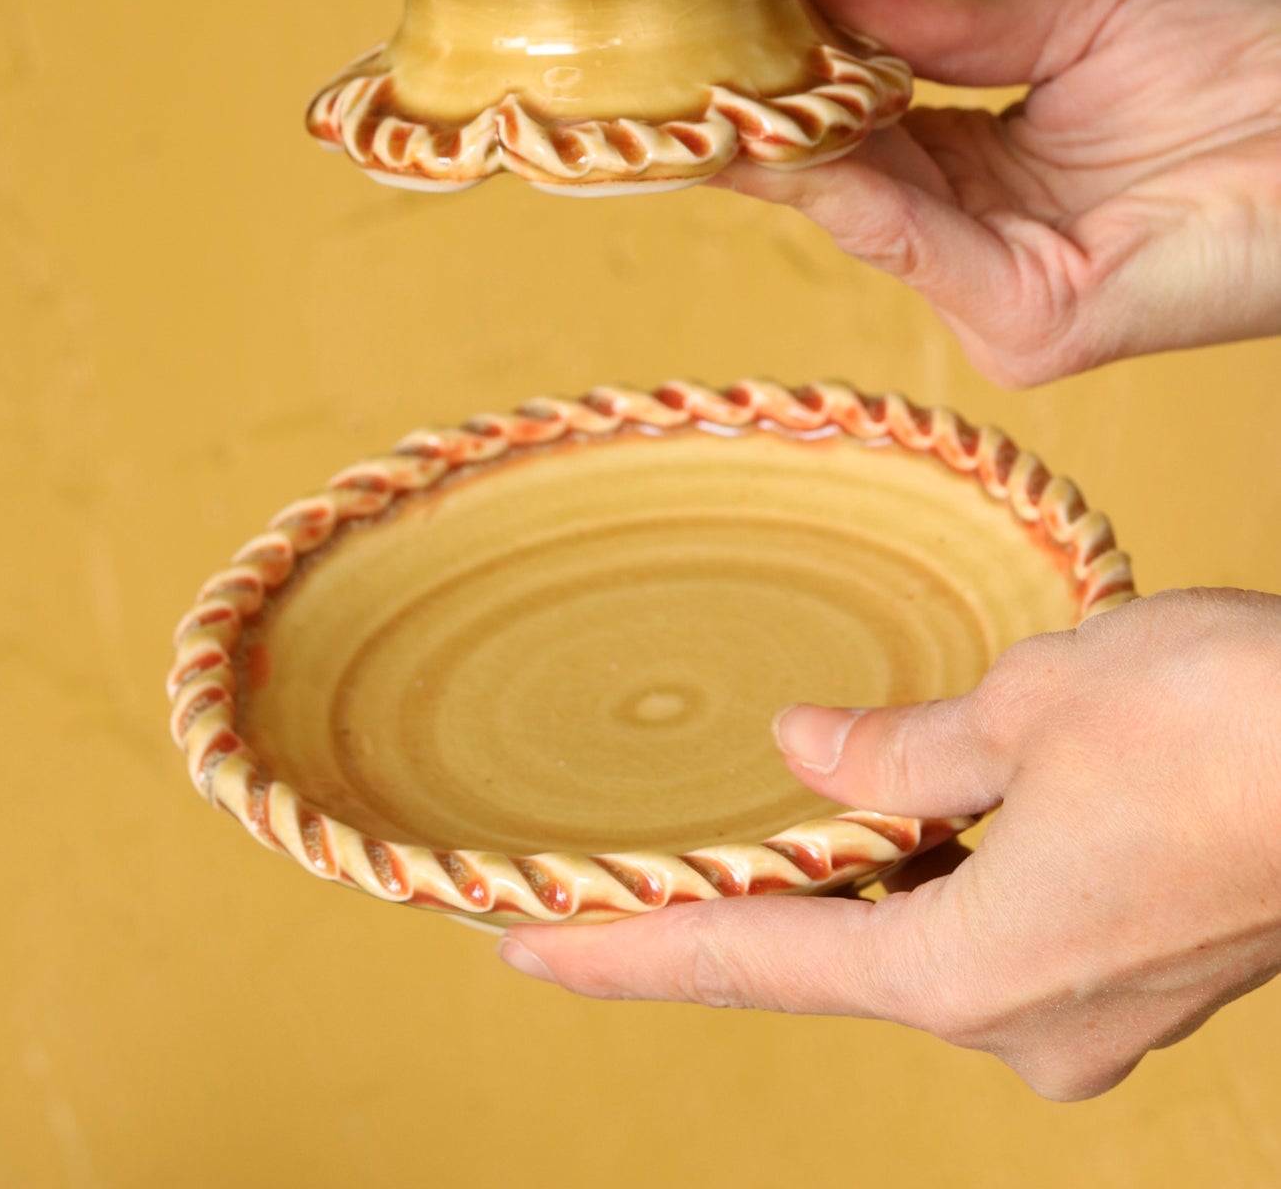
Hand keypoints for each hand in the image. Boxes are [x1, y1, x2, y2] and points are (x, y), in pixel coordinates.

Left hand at [499, 591, 1280, 1100]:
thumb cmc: (1224, 727)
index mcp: (968, 971)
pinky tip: (956, 802)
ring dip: (886, 865)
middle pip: (849, 949)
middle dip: (777, 883)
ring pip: (938, 935)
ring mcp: (1093, 1021)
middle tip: (676, 834)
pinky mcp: (1149, 986)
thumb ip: (901, 746)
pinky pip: (1011, 934)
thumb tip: (807, 755)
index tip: (521, 943)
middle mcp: (1022, 1027)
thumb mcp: (1030, 705)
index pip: (752, 960)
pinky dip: (961, 872)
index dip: (623, 950)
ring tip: (842, 780)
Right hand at [718, 0, 1280, 385]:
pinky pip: (912, 242)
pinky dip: (839, 181)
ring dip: (771, 140)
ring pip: (857, 209)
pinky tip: (775, 121)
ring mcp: (1002, 287)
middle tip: (649, 42)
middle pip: (836, 172)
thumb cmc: (1257, 65)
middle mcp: (982, 234)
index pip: (854, 122)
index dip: (778, 72)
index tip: (692, 19)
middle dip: (746, 108)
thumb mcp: (1076, 17)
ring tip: (684, 70)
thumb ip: (943, 17)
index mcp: (987, 160)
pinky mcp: (1034, 319)